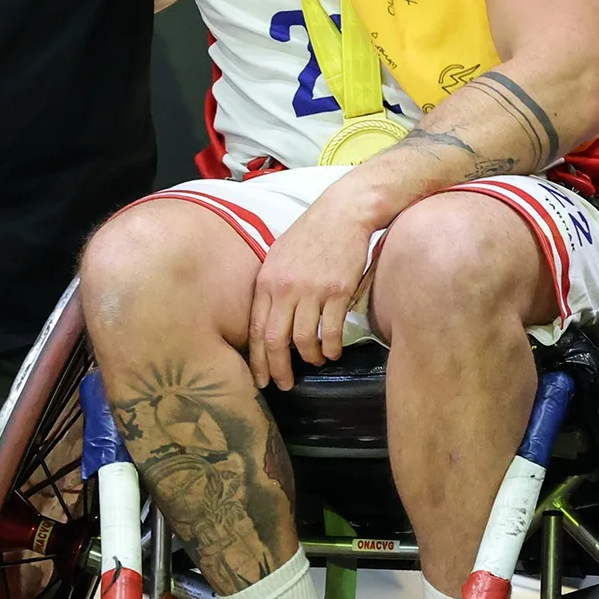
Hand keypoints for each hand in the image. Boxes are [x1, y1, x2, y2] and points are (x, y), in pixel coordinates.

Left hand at [248, 188, 375, 388]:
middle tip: (284, 385)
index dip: (257, 358)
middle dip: (278, 368)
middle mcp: (285, 287)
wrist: (343, 213)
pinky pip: (332, 330)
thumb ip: (271, 287)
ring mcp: (312, 290)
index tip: (260, 377)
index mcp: (266, 280)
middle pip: (275, 339)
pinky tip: (333, 352)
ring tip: (315, 361)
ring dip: (310, 357)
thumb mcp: (279, 256)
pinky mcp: (338, 291)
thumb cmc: (310, 234)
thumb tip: (268, 319)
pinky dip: (332, 347)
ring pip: (305, 339)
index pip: (255, 328)